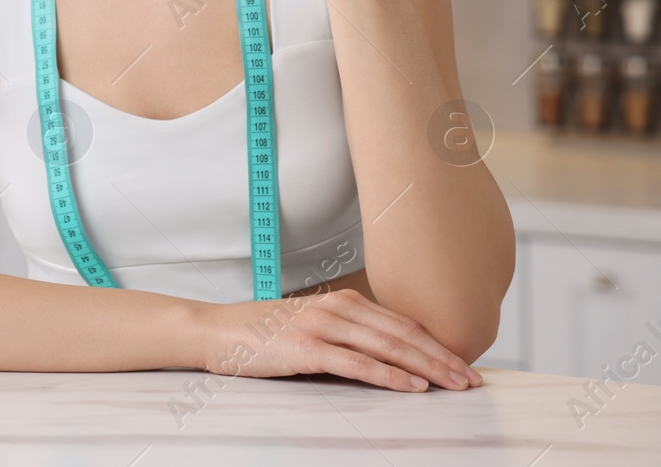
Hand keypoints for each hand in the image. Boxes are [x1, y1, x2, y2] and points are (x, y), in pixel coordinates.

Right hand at [193, 288, 482, 391]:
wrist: (217, 331)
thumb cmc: (264, 333)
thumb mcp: (312, 326)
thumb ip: (349, 335)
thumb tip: (390, 357)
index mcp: (344, 301)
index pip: (402, 324)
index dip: (437, 344)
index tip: (464, 364)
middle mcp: (337, 308)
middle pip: (403, 334)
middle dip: (443, 358)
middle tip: (472, 379)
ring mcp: (321, 326)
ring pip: (387, 347)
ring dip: (426, 368)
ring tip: (454, 385)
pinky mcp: (306, 348)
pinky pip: (357, 364)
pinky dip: (388, 376)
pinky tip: (410, 387)